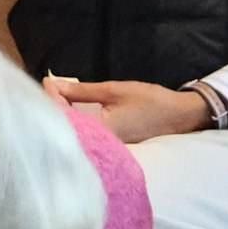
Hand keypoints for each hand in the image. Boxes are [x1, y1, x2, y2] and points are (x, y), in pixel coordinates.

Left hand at [48, 78, 210, 143]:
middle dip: (53, 107)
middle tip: (49, 87)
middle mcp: (101, 144)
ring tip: (56, 95)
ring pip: (76, 131)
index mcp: (100, 131)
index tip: (47, 80)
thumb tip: (53, 85)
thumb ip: (81, 91)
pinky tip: (72, 109)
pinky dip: (77, 120)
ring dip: (65, 113)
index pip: (63, 115)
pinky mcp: (111, 145)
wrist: (180, 116)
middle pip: (66, 126)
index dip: (51, 97)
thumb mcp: (113, 91)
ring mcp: (107, 147)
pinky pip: (87, 133)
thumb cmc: (149, 101)